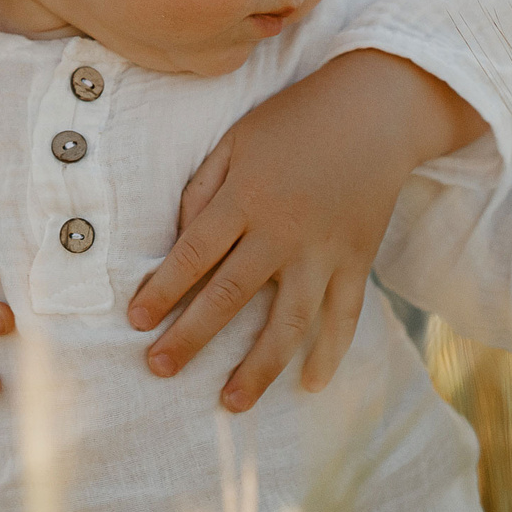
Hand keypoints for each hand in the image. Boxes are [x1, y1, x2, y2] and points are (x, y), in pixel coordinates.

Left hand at [127, 49, 485, 410]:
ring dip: (258, 367)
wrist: (375, 108)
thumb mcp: (236, 139)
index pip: (193, 254)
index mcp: (246, 197)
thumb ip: (202, 188)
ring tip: (230, 403)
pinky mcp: (358, 259)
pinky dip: (331, 351)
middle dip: (190, 337)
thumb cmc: (294, 121)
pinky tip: (311, 384)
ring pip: (289, 322)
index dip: (161, 290)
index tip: (136, 321)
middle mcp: (283, 230)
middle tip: (158, 369)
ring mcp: (324, 250)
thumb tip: (179, 239)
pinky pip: (345, 314)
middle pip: (229, 295)